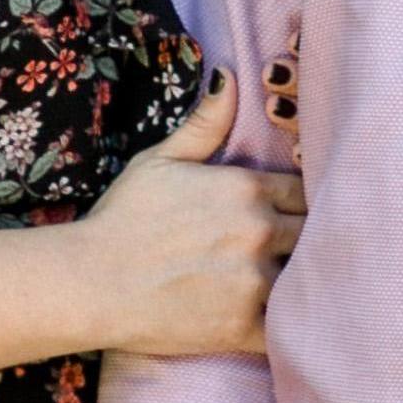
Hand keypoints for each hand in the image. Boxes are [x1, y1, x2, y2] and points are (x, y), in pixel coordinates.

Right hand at [74, 69, 302, 359]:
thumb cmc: (122, 218)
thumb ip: (206, 122)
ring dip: (300, 280)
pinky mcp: (243, 327)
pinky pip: (288, 326)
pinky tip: (281, 320)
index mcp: (246, 187)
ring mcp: (253, 281)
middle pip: (312, 232)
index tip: (289, 213)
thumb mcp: (160, 159)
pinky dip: (290, 324)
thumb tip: (231, 75)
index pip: (304, 190)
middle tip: (290, 249)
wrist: (90, 282)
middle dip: (304, 239)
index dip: (299, 202)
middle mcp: (258, 230)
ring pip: (306, 277)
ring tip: (294, 285)